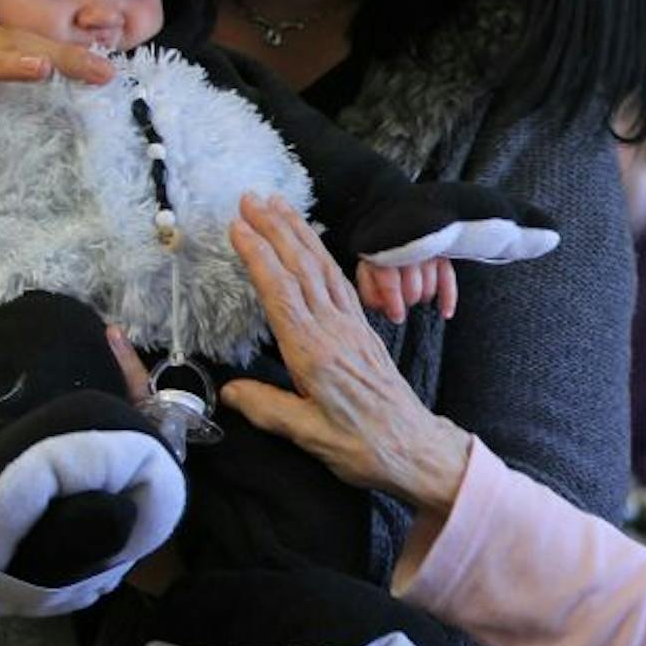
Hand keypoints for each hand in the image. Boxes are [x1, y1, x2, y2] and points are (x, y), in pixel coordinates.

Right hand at [223, 194, 472, 508]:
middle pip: (301, 268)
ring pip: (322, 268)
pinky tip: (311, 243)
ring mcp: (351, 326)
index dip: (258, 257)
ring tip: (277, 204)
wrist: (416, 448)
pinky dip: (321, 254)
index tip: (238, 226)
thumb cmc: (363, 445)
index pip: (280, 293)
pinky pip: (339, 282)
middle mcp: (334, 330)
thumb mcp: (308, 435)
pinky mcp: (362, 330)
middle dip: (274, 228)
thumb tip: (229, 391)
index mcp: (314, 353)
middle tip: (250, 197)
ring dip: (298, 232)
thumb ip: (267, 408)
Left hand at [355, 258, 459, 323]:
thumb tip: (384, 308)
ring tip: (412, 294)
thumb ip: (370, 292)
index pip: (391, 284)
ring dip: (421, 296)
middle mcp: (407, 251)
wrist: (393, 230)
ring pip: (429, 288)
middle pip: (413, 290)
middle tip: (402, 299)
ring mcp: (427, 251)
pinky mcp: (442, 255)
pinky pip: (449, 280)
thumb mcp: (366, 272)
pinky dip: (449, 299)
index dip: (394, 305)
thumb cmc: (379, 258)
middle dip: (406, 300)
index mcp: (383, 255)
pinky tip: (445, 313)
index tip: (397, 317)